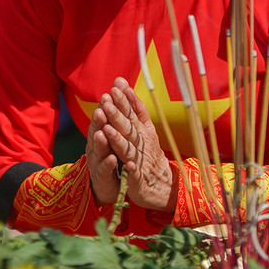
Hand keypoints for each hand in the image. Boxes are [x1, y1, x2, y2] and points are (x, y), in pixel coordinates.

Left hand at [86, 78, 174, 211]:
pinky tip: (126, 164)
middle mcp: (142, 142)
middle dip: (118, 114)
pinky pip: (134, 172)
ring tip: (108, 129)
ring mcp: (140, 159)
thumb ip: (134, 107)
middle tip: (107, 100)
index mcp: (142, 130)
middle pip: (128, 127)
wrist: (161, 183)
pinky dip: (131, 168)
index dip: (124, 100)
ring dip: (118, 139)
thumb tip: (124, 85)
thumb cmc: (148, 152)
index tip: (116, 86)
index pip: (132, 112)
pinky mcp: (138, 177)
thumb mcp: (145, 128)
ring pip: (128, 148)